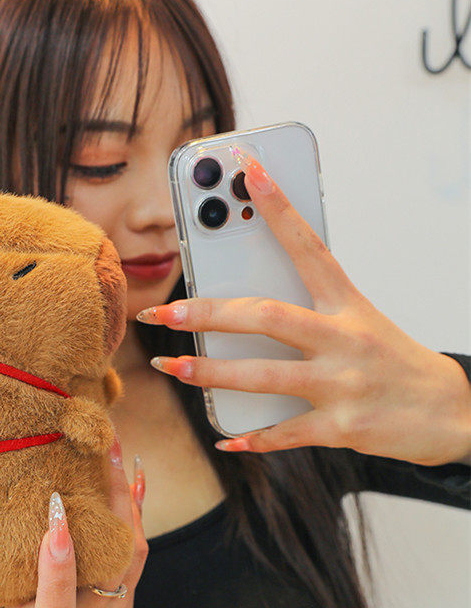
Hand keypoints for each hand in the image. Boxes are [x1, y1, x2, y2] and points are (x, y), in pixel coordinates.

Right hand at [0, 441, 147, 607]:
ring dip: (128, 503)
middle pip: (113, 566)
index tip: (57, 521)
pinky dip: (133, 520)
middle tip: (102, 448)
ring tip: (114, 451)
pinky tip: (130, 482)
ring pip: (133, 556)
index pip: (57, 604)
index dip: (59, 566)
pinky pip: (135, 560)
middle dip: (113, 505)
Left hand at [140, 154, 470, 466]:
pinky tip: (224, 435)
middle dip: (207, 312)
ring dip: (210, 372)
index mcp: (348, 304)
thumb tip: (247, 304)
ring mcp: (342, 384)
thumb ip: (312, 309)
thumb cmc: (395, 362)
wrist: (454, 413)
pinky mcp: (343, 426)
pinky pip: (285, 431)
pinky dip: (252, 437)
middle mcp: (344, 339)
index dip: (278, 207)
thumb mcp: (362, 321)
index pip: (309, 246)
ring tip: (172, 366)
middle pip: (266, 316)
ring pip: (263, 375)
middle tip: (165, 310)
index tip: (249, 171)